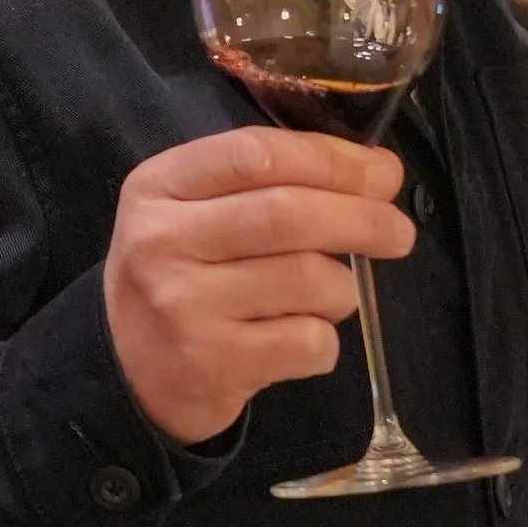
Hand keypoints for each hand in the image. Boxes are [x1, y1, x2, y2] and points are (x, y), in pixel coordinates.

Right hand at [104, 128, 414, 448]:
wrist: (129, 372)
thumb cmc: (182, 276)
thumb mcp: (192, 211)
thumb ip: (265, 182)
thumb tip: (376, 171)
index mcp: (159, 186)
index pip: (255, 154)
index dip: (332, 159)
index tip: (383, 173)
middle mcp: (162, 240)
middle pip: (288, 214)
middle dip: (363, 219)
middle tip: (398, 233)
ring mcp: (183, 305)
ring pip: (307, 279)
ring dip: (341, 288)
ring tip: (329, 295)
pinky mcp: (211, 362)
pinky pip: (307, 341)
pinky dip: (324, 340)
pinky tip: (300, 340)